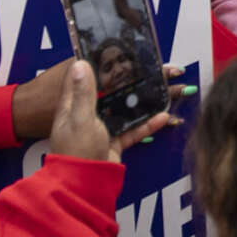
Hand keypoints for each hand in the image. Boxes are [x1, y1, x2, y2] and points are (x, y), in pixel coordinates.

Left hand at [32, 58, 179, 162]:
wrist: (84, 186)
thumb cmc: (77, 152)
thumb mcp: (80, 119)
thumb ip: (83, 93)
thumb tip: (80, 63)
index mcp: (73, 104)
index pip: (85, 76)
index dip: (100, 62)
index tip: (117, 50)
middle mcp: (87, 113)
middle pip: (111, 91)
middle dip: (130, 80)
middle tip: (149, 68)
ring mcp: (102, 128)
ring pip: (125, 109)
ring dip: (143, 100)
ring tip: (162, 89)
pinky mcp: (114, 141)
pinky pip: (134, 129)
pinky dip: (148, 124)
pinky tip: (163, 116)